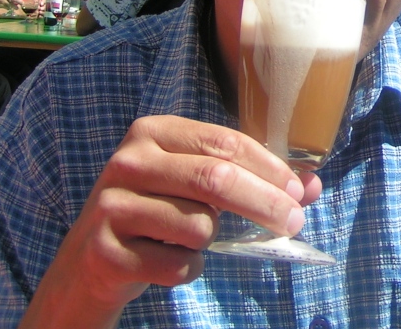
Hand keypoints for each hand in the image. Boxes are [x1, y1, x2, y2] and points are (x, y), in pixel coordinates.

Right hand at [20, 115, 319, 325]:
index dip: (268, 168)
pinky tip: (166, 262)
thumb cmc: (156, 214)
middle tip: (294, 221)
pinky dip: (187, 270)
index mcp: (154, 131)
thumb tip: (312, 185)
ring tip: (189, 239)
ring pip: (198, 226)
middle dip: (265, 203)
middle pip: (215, 179)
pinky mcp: (105, 250)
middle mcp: (129, 160)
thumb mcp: (196, 187)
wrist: (88, 263)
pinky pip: (176, 264)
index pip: (224, 142)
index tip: (300, 190)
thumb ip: (251, 180)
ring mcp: (112, 205)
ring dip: (210, 242)